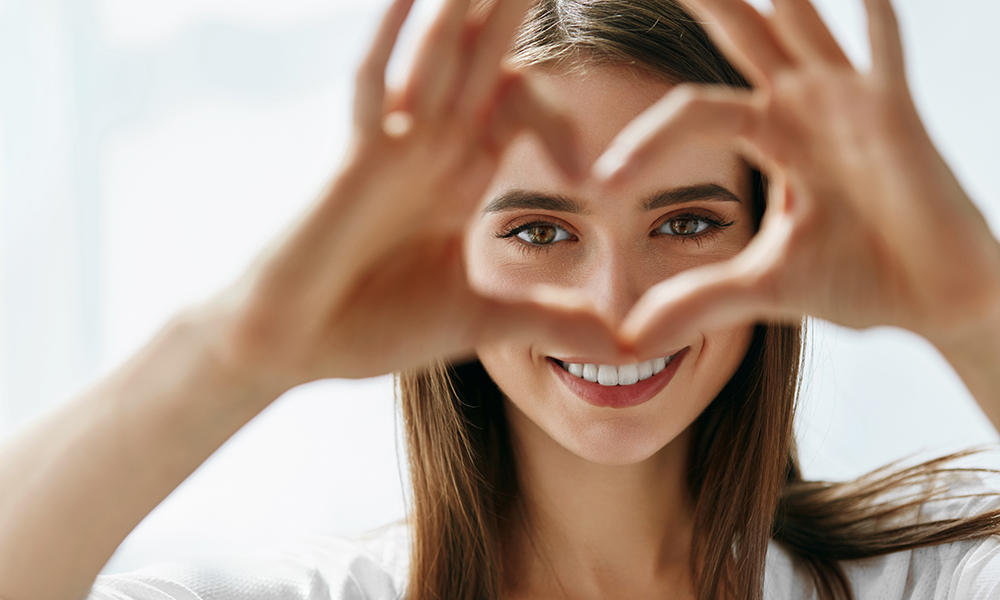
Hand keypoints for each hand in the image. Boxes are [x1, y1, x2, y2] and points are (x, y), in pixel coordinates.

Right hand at [206, 0, 620, 386]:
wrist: (297, 348)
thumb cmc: (374, 327)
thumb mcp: (482, 321)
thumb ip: (550, 322)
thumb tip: (624, 347)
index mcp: (461, 175)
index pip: (517, 107)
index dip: (558, 121)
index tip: (587, 179)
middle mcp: (431, 148)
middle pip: (482, 59)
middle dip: (512, 10)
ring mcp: (393, 149)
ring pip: (437, 56)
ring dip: (465, 9)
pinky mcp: (356, 164)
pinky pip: (372, 88)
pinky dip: (391, 42)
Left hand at [593, 0, 999, 358]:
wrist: (936, 300)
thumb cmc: (861, 279)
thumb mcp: (762, 288)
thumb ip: (697, 301)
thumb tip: (628, 341)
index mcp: (771, 135)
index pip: (691, 112)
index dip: (645, 143)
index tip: (601, 185)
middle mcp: (805, 107)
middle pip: (742, 36)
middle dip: (707, 1)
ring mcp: (852, 104)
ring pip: (802, 27)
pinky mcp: (898, 118)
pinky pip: (885, 57)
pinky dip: (877, 23)